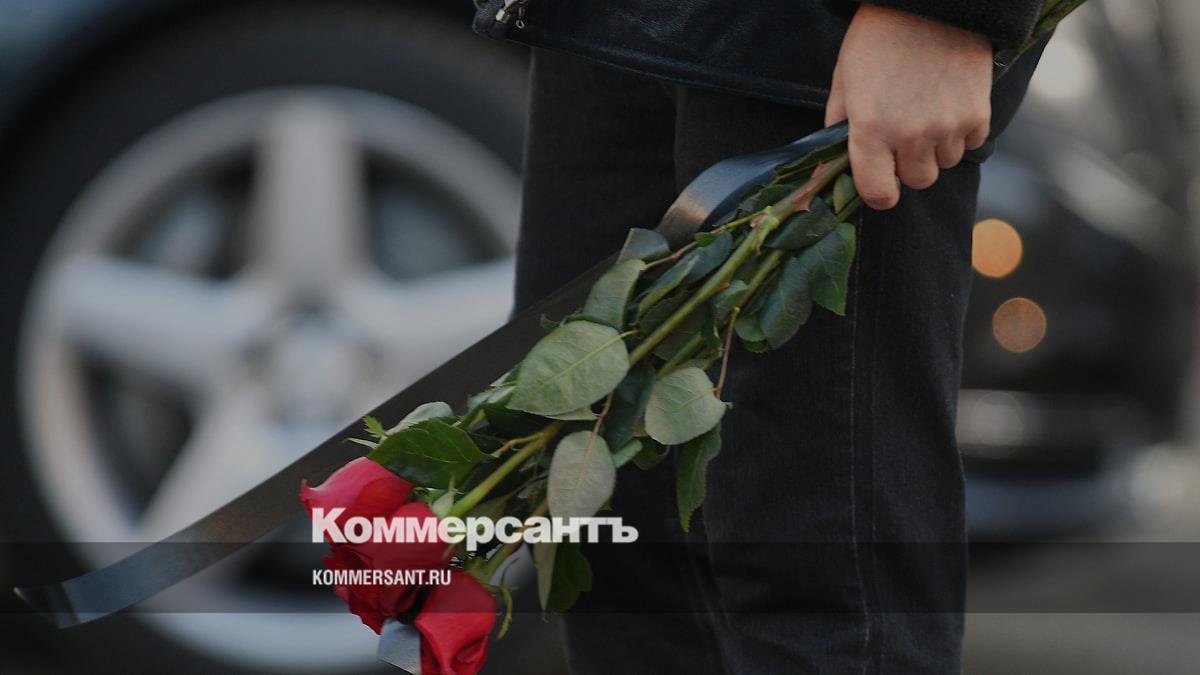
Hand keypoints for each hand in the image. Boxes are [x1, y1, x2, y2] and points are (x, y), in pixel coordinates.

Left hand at [825, 5, 992, 209]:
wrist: (930, 1)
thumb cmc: (878, 37)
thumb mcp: (844, 79)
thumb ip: (839, 125)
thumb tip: (835, 160)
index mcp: (871, 131)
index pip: (879, 194)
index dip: (878, 193)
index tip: (880, 183)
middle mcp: (911, 135)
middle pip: (917, 181)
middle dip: (908, 166)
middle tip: (903, 136)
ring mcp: (948, 126)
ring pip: (945, 163)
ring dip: (936, 148)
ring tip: (926, 111)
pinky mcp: (978, 113)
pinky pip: (971, 143)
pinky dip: (962, 132)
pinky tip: (949, 104)